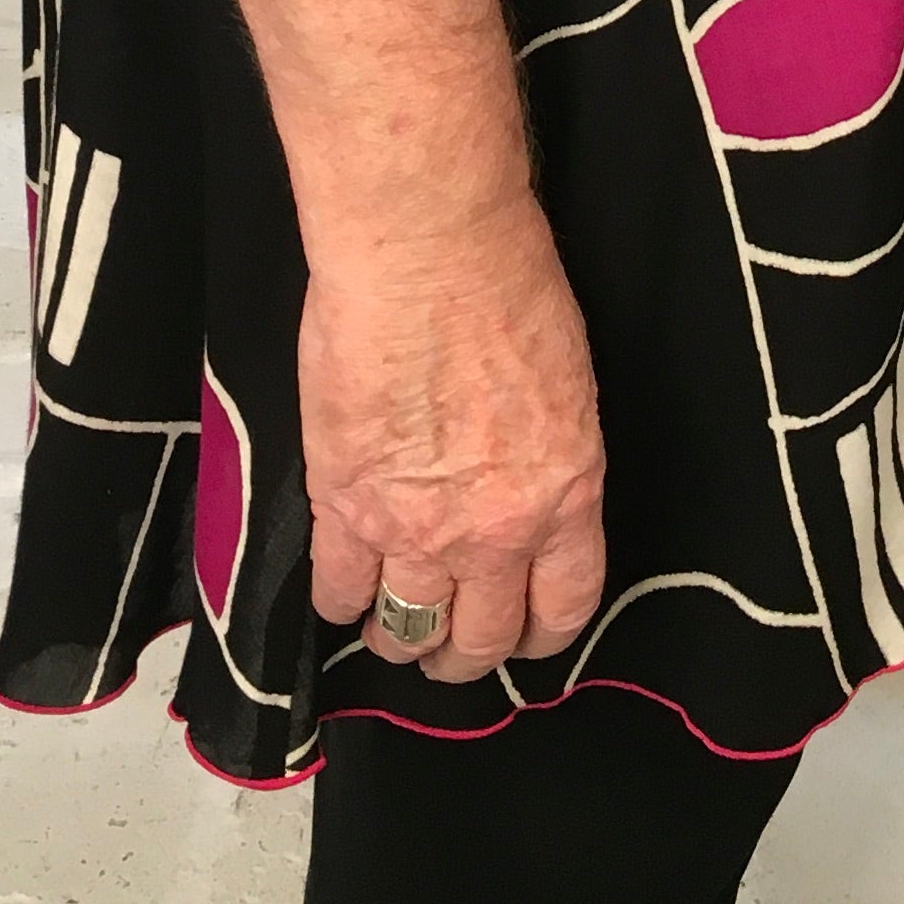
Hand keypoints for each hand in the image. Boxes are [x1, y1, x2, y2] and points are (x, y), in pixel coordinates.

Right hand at [298, 191, 605, 685]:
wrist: (427, 249)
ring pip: (407, 631)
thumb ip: (546, 462)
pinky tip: (341, 592)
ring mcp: (416, 527)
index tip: (521, 634)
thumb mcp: (565, 387)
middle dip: (464, 654)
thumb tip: (520, 492)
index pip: (563, 609)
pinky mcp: (345, 504)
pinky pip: (338, 589)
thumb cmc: (506, 284)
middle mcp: (496, 532)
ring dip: (399, 638)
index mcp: (565, 497)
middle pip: (481, 640)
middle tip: (447, 647)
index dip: (537, 636)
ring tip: (390, 627)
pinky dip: (338, 602)